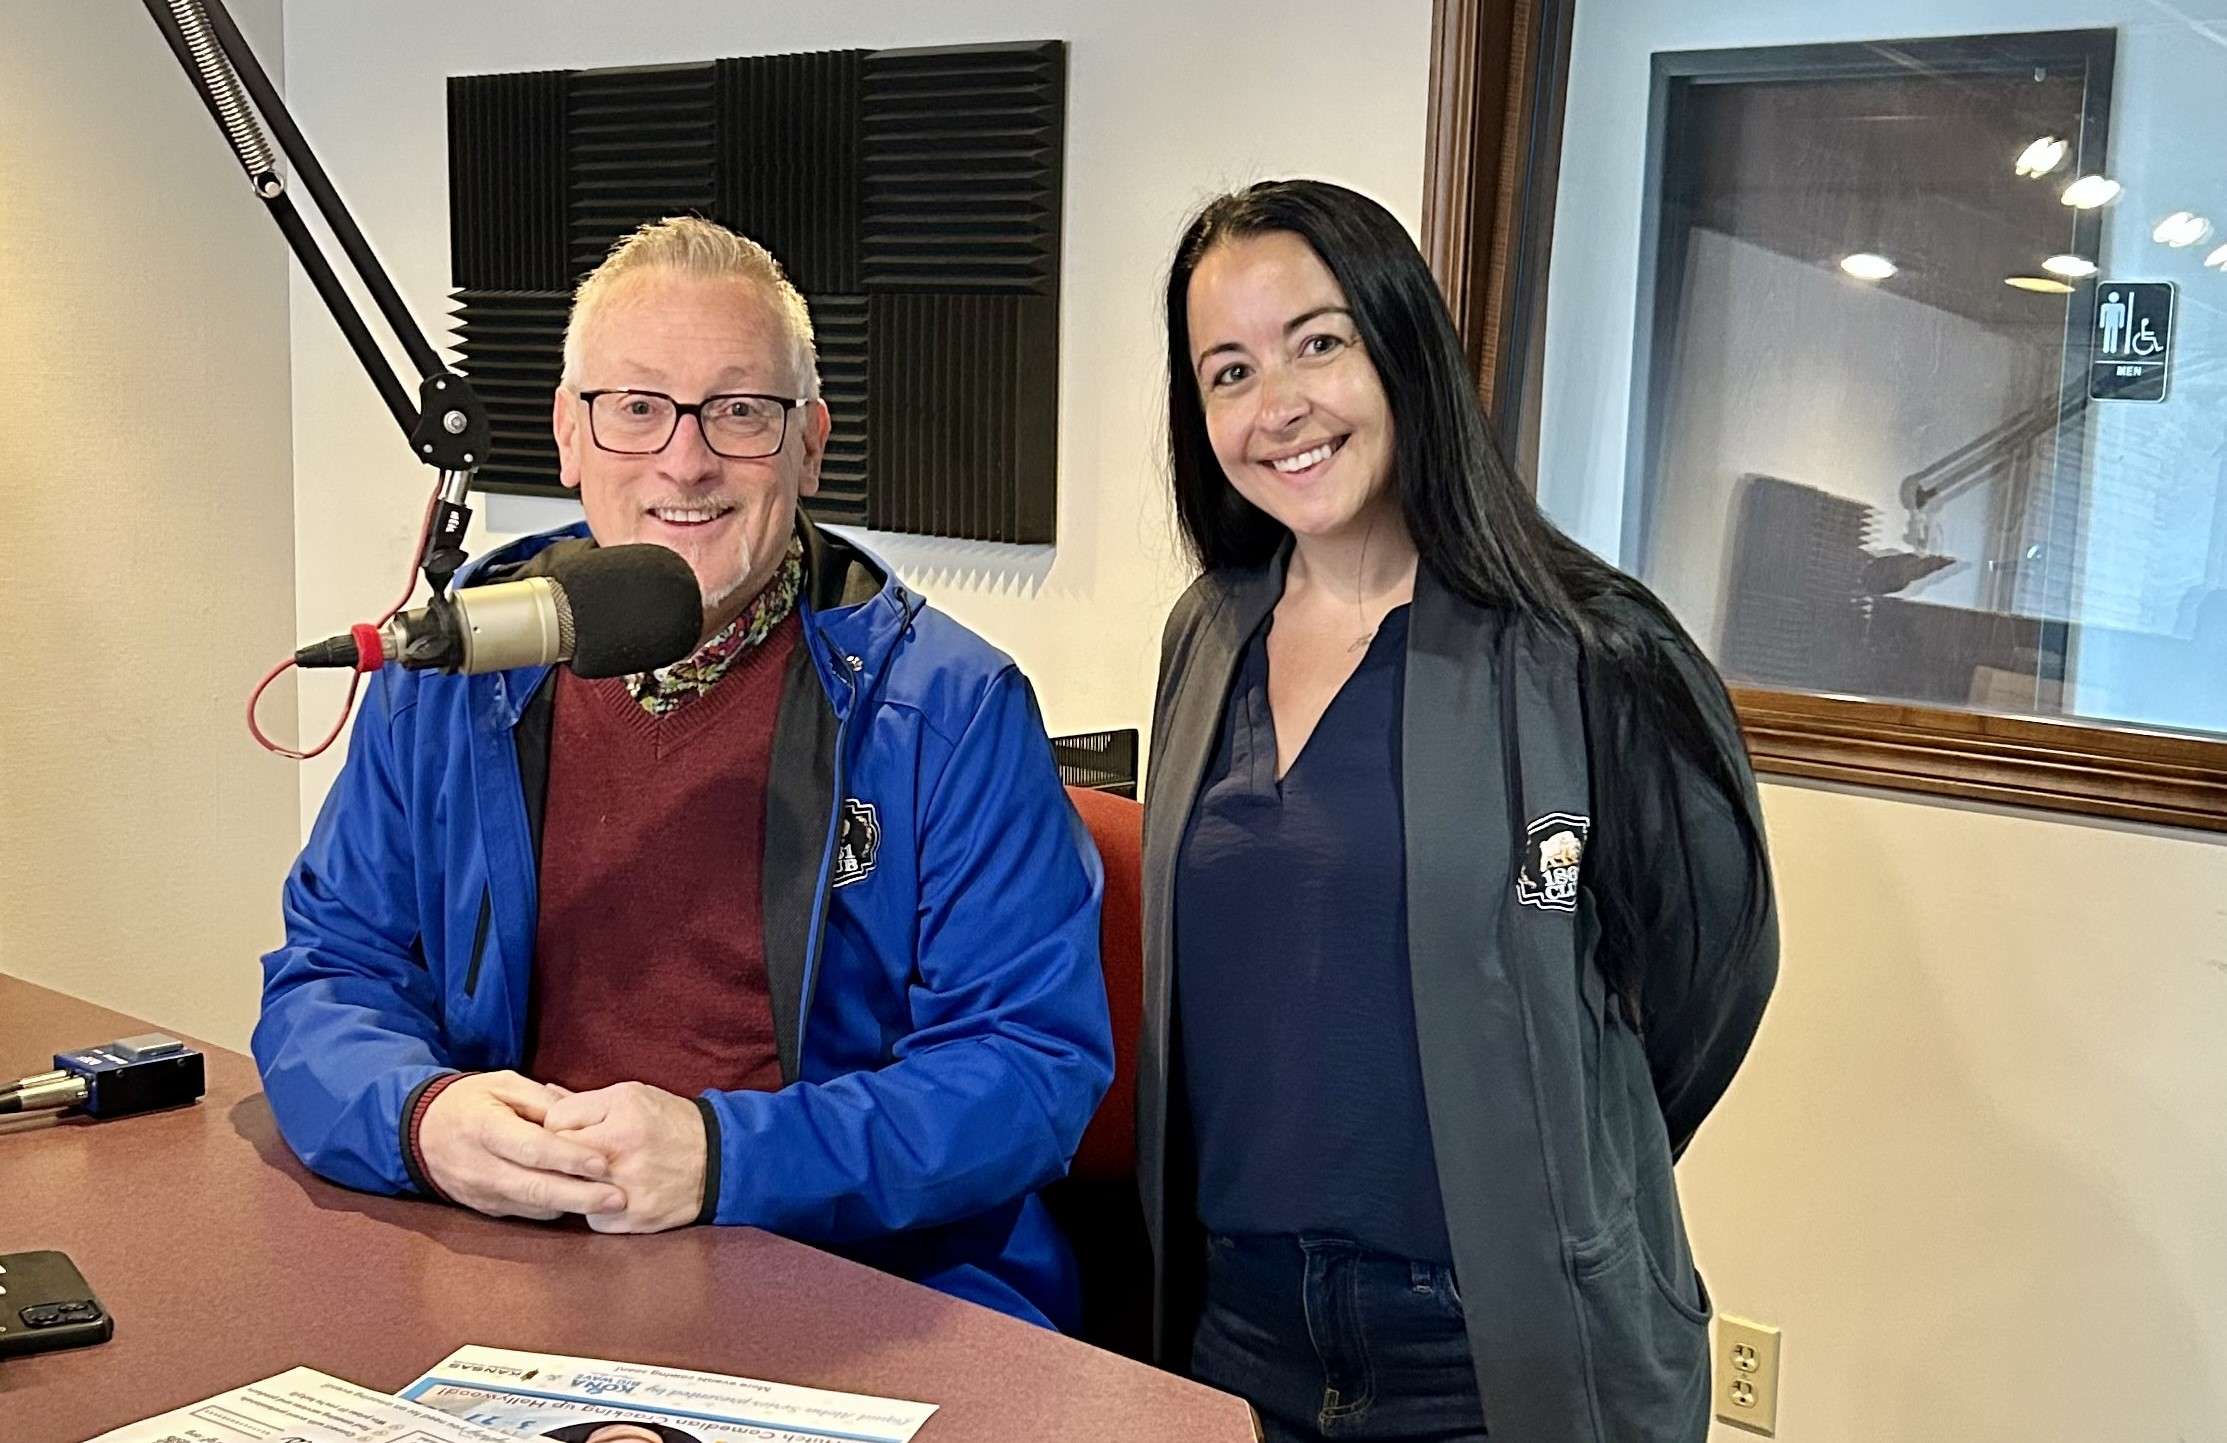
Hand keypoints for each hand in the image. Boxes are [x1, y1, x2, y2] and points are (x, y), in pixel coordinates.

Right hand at [418, 1071, 626, 1220]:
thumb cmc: (470, 1101)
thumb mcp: (502, 1084)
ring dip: (573, 1207)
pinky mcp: (486, 1208)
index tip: (602, 1164)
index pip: (531, 1149)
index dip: (567, 1158)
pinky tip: (582, 1203)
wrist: (419, 1133)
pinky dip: (554, 1209)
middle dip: (581, 1197)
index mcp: (484, 1129)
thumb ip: (542, 1100)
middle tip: (619, 1199)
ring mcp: (482, 1193)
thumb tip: (580, 1119)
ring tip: (611, 1204)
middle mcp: (481, 1167)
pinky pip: (525, 1213)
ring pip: (533, 1207)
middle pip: (535, 1189)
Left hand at [543, 1081, 708, 1233]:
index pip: (554, 1124)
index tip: (569, 1129)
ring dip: (576, 1185)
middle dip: (560, 1158)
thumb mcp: (632, 1096)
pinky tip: (614, 1195)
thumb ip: (585, 1100)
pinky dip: (598, 1210)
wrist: (718, 1160)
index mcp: (619, 1120)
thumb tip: (543, 1096)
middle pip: (557, 1161)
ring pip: (570, 1193)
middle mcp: (621, 1157)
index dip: (556, 1125)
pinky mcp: (633, 1220)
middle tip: (576, 1155)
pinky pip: (592, 1219)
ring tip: (596, 1174)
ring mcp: (626, 1192)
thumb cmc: (669, 1122)